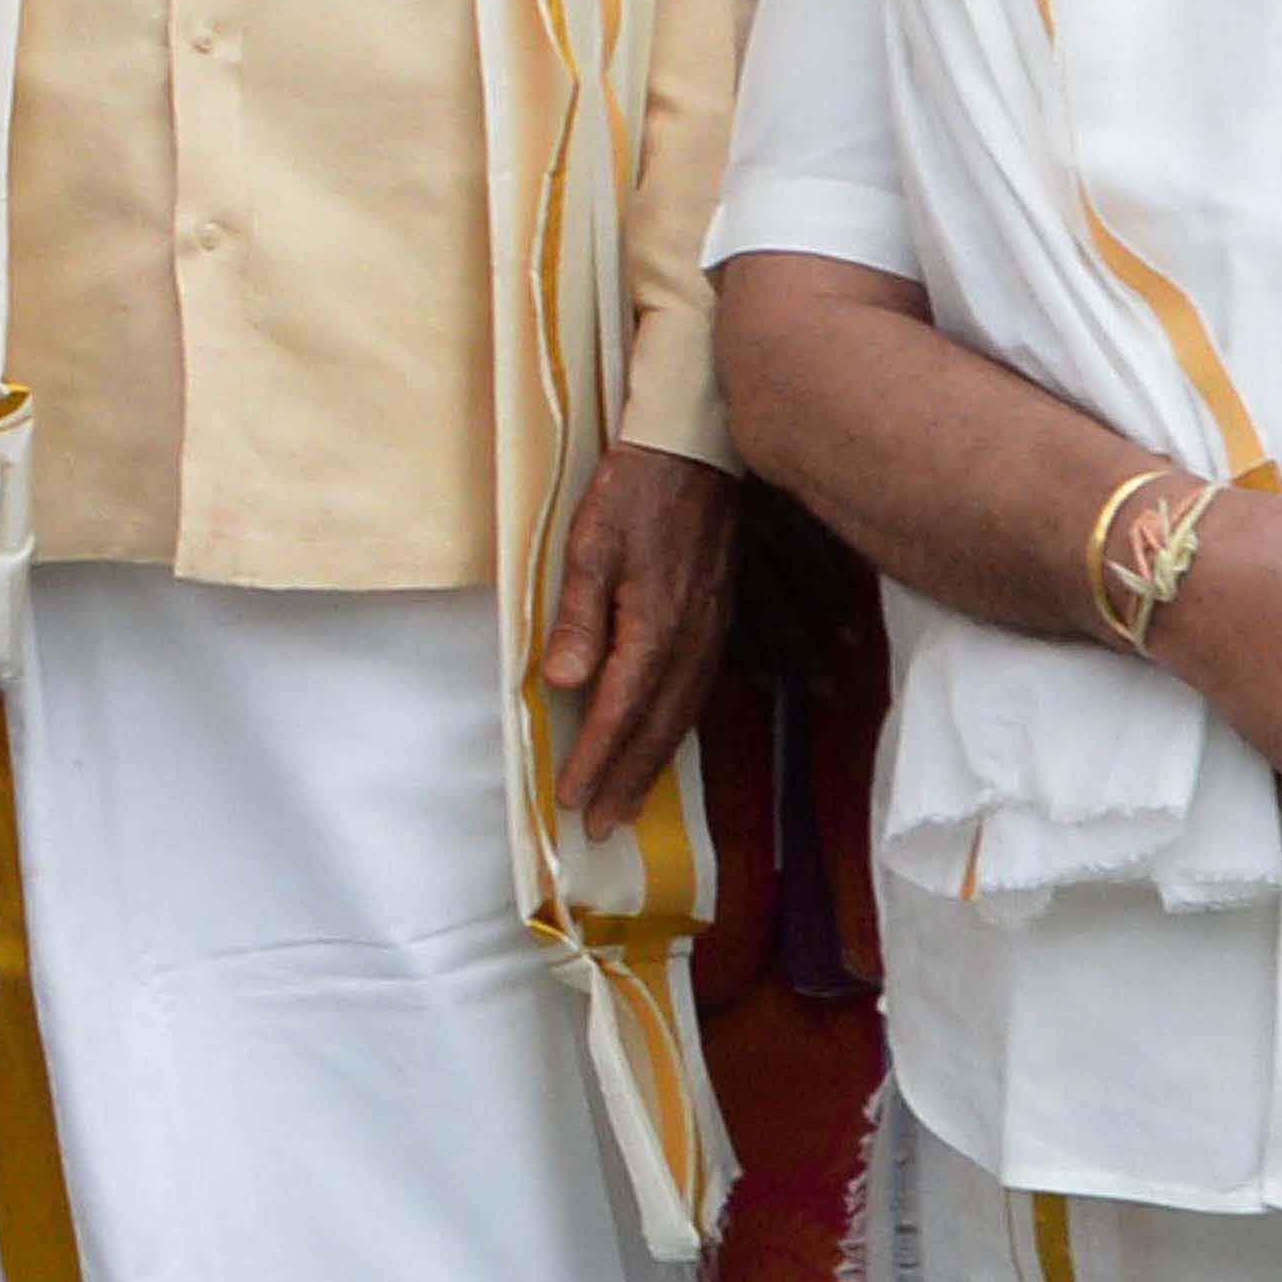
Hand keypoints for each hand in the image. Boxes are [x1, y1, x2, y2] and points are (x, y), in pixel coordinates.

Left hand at [540, 446, 734, 841]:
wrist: (695, 453)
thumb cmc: (633, 494)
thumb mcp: (588, 547)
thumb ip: (579, 618)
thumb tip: (565, 684)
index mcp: (653, 628)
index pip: (619, 712)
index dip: (595, 760)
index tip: (571, 800)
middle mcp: (688, 641)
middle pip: (656, 728)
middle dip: (626, 782)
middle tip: (602, 828)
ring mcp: (708, 633)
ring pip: (681, 716)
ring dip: (654, 765)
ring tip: (629, 804)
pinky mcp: (716, 621)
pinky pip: (697, 692)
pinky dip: (677, 730)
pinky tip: (663, 743)